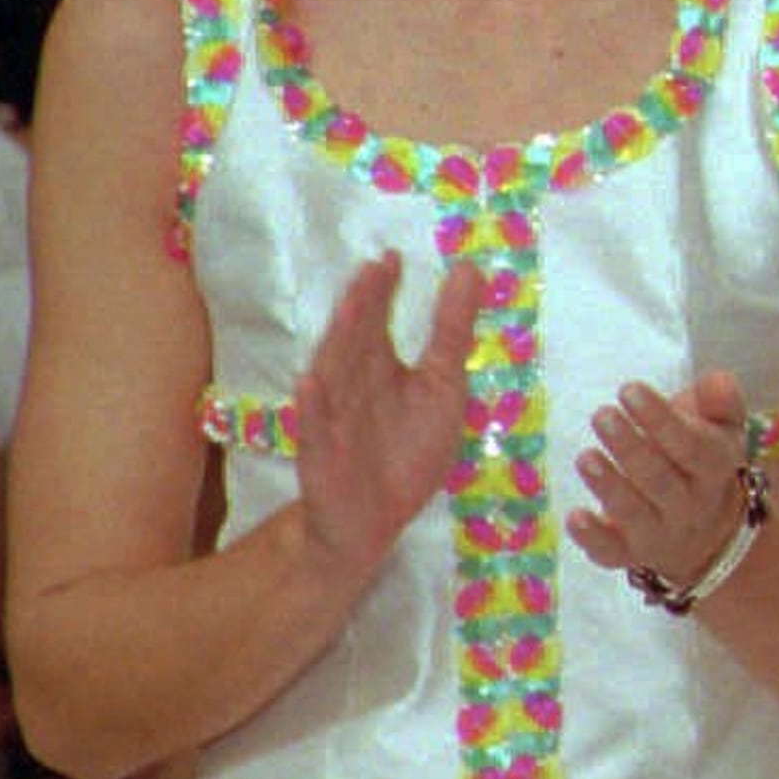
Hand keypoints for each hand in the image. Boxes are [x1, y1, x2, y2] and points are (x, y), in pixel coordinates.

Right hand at [292, 253, 483, 583]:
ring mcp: (334, 421)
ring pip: (332, 377)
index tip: (393, 257)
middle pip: (354, 342)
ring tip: (349, 311)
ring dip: (338, 345)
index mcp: (378, 367)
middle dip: (362, 308)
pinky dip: (311, 409)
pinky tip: (308, 384)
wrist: (372, 521)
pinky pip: (314, 431)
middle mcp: (351, 386)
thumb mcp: (442, 387)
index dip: (383, 292)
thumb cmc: (407, 447)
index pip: (377, 322)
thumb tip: (470, 270)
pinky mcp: (323, 458)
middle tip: (372, 270)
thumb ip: (451, 332)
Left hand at [565, 369, 751, 590]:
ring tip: (585, 457)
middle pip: (660, 479)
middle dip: (629, 447)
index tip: (629, 390)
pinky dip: (592, 537)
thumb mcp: (722, 428)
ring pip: (635, 513)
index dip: (661, 420)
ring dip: (609, 486)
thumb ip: (720, 400)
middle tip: (602, 415)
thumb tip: (716, 381)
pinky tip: (574, 517)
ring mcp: (660, 534)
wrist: (708, 532)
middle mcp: (691, 506)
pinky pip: (611, 551)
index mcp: (715, 469)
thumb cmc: (701, 461)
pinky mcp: (628, 553)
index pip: (691, 446)